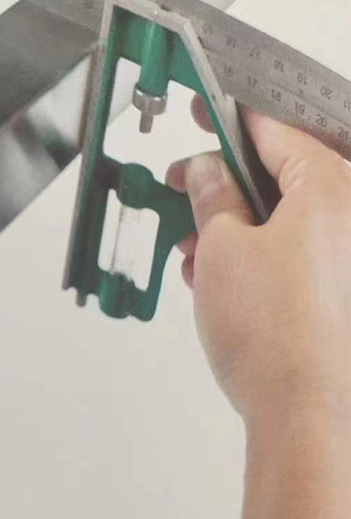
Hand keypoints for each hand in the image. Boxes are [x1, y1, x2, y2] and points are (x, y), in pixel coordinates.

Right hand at [168, 98, 349, 518]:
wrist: (304, 412)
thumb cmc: (275, 332)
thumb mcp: (220, 246)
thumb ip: (211, 197)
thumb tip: (206, 172)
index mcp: (328, 190)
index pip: (273, 130)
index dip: (228, 115)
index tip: (203, 106)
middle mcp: (345, 216)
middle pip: (275, 173)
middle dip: (222, 180)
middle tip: (184, 183)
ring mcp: (340, 253)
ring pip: (277, 213)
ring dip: (229, 221)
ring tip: (191, 244)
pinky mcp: (331, 284)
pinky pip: (286, 247)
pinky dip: (249, 250)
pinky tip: (213, 272)